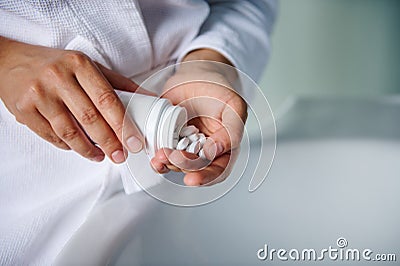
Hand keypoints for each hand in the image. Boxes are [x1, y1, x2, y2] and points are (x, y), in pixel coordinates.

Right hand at [0, 37, 145, 162]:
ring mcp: (38, 94)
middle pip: (89, 118)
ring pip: (69, 131)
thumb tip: (146, 98)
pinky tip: (79, 148)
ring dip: (88, 149)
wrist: (10, 62)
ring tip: (101, 155)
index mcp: (79, 64)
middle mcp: (58, 77)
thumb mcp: (87, 65)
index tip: (133, 141)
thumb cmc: (54, 65)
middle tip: (120, 155)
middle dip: (109, 142)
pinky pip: (51, 135)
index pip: (106, 98)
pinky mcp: (23, 110)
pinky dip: (68, 146)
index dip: (122, 123)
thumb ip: (117, 83)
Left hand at [151, 51, 246, 185]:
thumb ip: (232, 130)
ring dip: (168, 164)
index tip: (191, 178)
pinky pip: (164, 156)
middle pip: (196, 170)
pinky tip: (155, 157)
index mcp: (225, 146)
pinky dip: (159, 161)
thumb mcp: (233, 105)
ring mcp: (187, 147)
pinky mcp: (170, 141)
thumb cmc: (217, 89)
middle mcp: (206, 150)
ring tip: (161, 155)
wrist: (194, 75)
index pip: (218, 170)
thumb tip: (216, 151)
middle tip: (173, 157)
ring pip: (178, 165)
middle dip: (183, 167)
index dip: (206, 177)